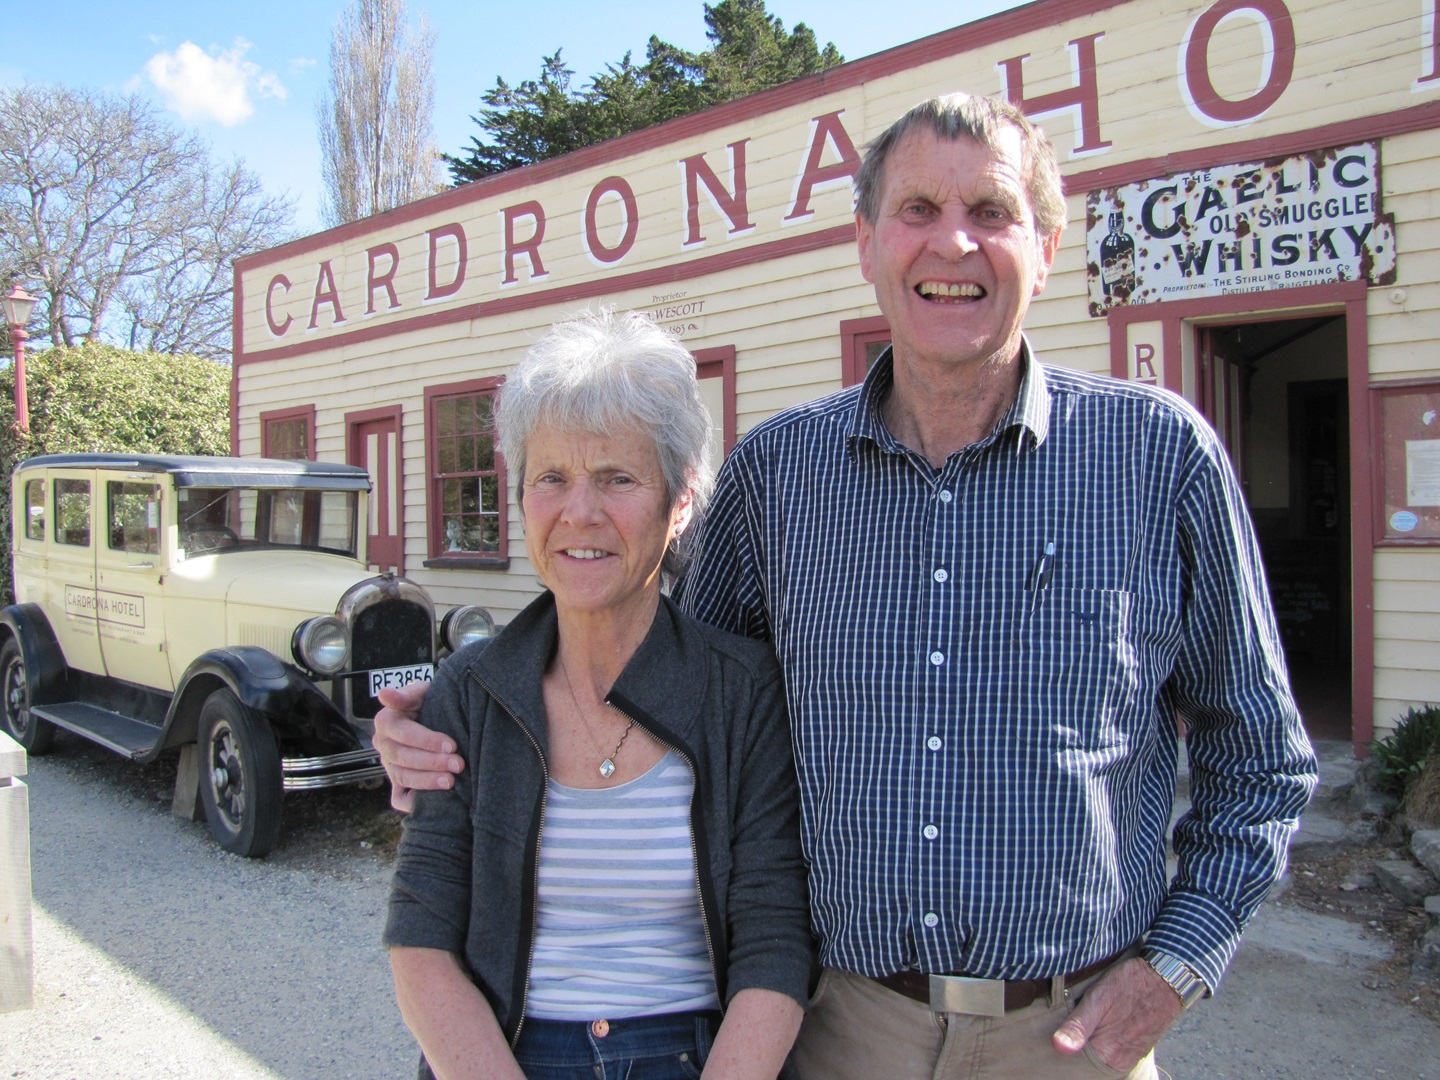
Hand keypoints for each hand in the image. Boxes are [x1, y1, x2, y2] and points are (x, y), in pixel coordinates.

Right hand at [374, 681, 460, 811]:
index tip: (452, 745)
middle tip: (458, 764)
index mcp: (386, 722)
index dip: (427, 740)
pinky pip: (400, 798)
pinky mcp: (397, 784)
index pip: (403, 733)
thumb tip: (384, 694)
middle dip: (432, 762)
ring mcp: (389, 766)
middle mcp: (383, 745)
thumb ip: (406, 694)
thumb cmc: (432, 702)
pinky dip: (414, 802)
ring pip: (402, 777)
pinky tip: (435, 801)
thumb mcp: (422, 692)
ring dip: (427, 781)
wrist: (440, 716)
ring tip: (451, 781)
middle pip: (402, 757)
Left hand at [1052, 958, 1185, 1071]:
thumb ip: (1078, 1025)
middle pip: (1085, 1059)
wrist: (1168, 978)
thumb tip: (1059, 1047)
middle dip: (1075, 1044)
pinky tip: (1099, 1024)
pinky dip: (1102, 1040)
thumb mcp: (1098, 998)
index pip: (1073, 1062)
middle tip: (1069, 1023)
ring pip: (1098, 1054)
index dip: (1062, 1046)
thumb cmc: (1131, 984)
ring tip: (1085, 1021)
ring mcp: (1130, 1057)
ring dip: (1089, 1041)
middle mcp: (1120, 1062)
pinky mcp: (1137, 1048)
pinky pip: (1111, 1050)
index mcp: (1108, 1054)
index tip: (1053, 1032)